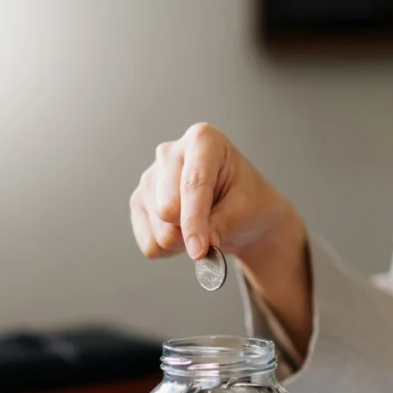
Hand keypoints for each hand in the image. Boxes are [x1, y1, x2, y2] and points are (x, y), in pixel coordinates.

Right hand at [129, 123, 313, 353]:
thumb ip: (222, 224)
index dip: (196, 221)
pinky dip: (166, 250)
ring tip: (202, 236)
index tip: (200, 251)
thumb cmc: (252, 206)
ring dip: (179, 244)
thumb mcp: (249, 213)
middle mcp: (172, 151)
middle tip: (212, 241)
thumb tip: (197, 241)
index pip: (191, 184)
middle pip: (166, 206)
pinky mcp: (139, 202)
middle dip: (190, 233)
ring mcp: (151, 176)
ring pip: (154, 226)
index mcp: (204, 140)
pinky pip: (145, 241)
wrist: (248, 215)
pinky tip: (185, 239)